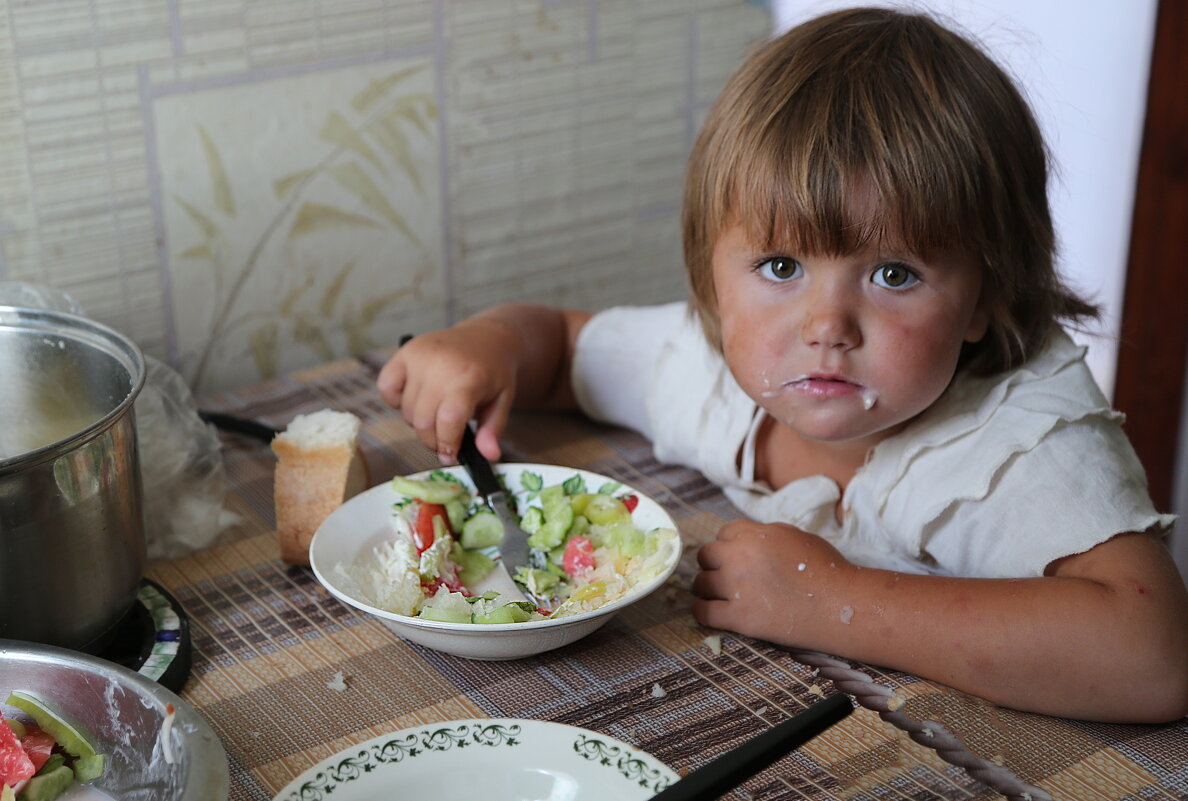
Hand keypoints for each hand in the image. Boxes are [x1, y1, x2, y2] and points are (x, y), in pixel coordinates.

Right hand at [376, 320, 516, 462]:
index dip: (447, 443)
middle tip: (444, 441)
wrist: (486, 337)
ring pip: (406, 410)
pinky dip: (395, 400)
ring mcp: (419, 356)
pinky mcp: (404, 352)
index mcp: (470, 377)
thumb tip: (488, 456)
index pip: (449, 418)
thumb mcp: (502, 401)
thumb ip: (493, 429)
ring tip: (436, 414)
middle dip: (432, 440)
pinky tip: (415, 399)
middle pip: (423, 420)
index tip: (450, 455)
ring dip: (419, 422)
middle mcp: (442, 364)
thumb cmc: (494, 372)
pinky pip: (385, 387)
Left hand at [691, 519, 854, 647]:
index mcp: (756, 535)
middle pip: (706, 555)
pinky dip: (703, 611)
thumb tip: (750, 540)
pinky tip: (712, 612)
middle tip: (723, 576)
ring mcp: (737, 587)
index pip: (724, 532)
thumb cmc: (827, 570)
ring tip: (717, 595)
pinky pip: (702, 611)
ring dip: (707, 588)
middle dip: (713, 564)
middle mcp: (741, 556)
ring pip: (700, 583)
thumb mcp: (796, 537)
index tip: (734, 556)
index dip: (729, 545)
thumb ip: (766, 536)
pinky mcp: (738, 617)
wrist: (841, 605)